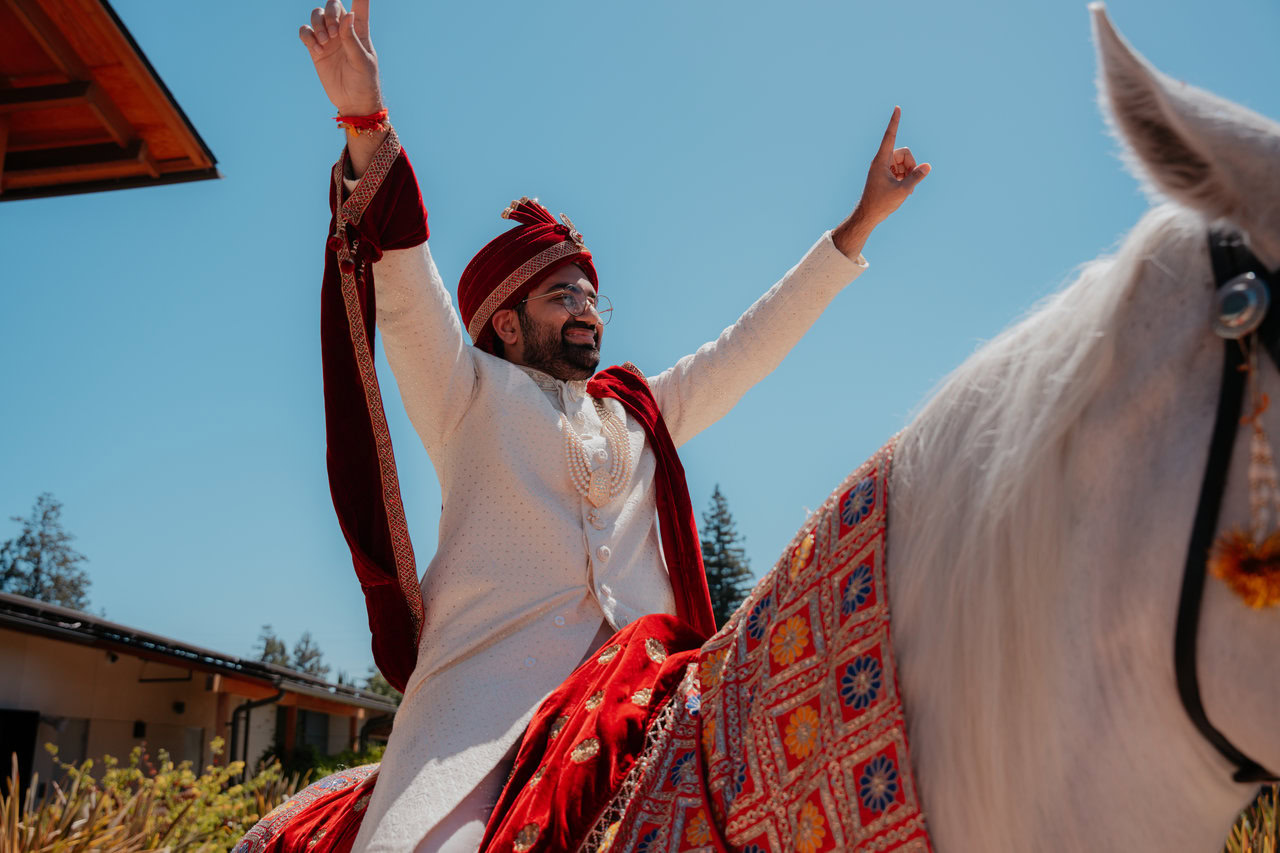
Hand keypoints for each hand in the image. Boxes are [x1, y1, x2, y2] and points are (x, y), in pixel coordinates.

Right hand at [299, 0, 381, 116]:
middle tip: (333, 34)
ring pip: (316, 15)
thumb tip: (349, 15)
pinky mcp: (316, 50)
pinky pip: (305, 32)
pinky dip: (308, 36)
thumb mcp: (361, 60)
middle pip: (332, 5)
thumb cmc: (364, 81)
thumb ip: (352, 38)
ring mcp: (328, 39)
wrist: (353, 102)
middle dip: (330, 13)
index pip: (360, 6)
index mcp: (359, 30)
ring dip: (317, 24)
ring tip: (325, 42)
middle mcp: (343, 31)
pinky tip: (317, 49)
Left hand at [832, 107, 930, 258]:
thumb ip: (916, 177)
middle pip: (904, 153)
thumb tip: (928, 166)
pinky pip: (901, 170)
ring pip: (903, 162)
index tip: (897, 108)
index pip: (890, 136)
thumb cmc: (881, 203)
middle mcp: (881, 161)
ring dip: (908, 173)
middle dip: (911, 164)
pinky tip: (903, 190)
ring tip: (905, 188)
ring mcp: (884, 168)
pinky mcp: (886, 175)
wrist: (868, 215)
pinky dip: (905, 178)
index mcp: (881, 160)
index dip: (894, 122)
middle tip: (909, 181)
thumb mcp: (902, 190)